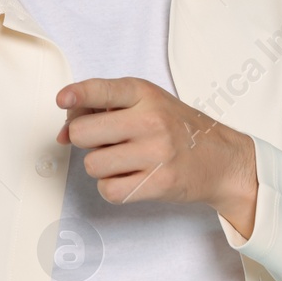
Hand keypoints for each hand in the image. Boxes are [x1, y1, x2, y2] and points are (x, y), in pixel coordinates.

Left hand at [56, 77, 258, 236]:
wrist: (220, 159)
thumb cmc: (176, 129)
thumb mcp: (145, 103)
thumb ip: (100, 109)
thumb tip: (60, 135)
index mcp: (144, 94)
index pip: (102, 90)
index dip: (77, 95)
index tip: (63, 100)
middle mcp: (150, 120)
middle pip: (82, 133)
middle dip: (85, 140)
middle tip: (105, 141)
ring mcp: (156, 152)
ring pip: (92, 164)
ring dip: (100, 166)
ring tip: (124, 160)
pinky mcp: (158, 182)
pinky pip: (108, 190)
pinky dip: (112, 187)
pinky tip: (130, 177)